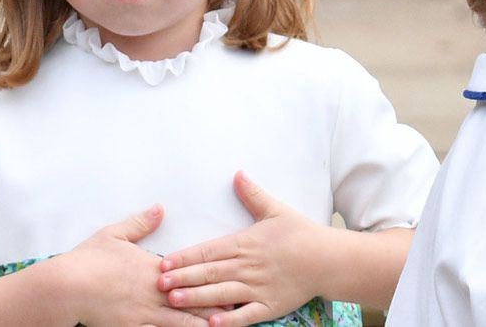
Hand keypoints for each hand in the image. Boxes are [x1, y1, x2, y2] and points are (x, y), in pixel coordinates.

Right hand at [59, 204, 224, 326]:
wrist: (65, 286)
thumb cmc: (88, 259)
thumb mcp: (115, 233)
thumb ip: (141, 223)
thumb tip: (160, 208)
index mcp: (153, 267)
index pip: (190, 274)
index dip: (211, 279)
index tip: (232, 279)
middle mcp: (153, 291)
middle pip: (191, 300)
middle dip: (215, 306)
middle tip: (239, 308)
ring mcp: (143, 313)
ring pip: (180, 323)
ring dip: (201, 324)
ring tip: (222, 326)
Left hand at [157, 172, 330, 326]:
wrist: (327, 258)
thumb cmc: (300, 234)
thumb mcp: (275, 210)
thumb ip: (252, 195)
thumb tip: (237, 174)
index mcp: (245, 243)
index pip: (208, 251)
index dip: (185, 257)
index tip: (164, 262)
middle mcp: (247, 266)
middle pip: (209, 273)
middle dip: (182, 277)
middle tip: (158, 283)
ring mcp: (257, 288)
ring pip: (221, 294)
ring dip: (196, 297)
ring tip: (174, 300)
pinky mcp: (269, 306)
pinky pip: (244, 315)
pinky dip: (228, 320)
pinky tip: (211, 323)